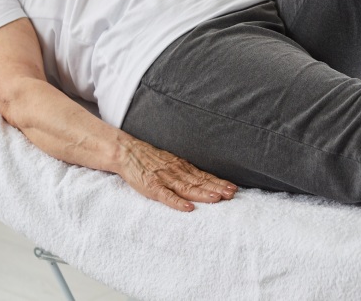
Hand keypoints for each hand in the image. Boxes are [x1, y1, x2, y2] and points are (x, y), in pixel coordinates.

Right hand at [116, 137, 236, 211]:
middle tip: (232, 193)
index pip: (204, 176)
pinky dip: (178, 202)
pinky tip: (189, 208)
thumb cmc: (150, 160)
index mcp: (182, 167)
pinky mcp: (152, 187)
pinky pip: (167, 196)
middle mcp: (177, 172)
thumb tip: (205, 180)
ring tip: (218, 198)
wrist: (127, 152)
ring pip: (187, 188)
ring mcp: (165, 179)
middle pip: (200, 182)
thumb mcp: (172, 162)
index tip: (233, 188)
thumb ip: (186, 172)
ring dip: (203, 194)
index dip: (219, 182)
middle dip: (217, 188)